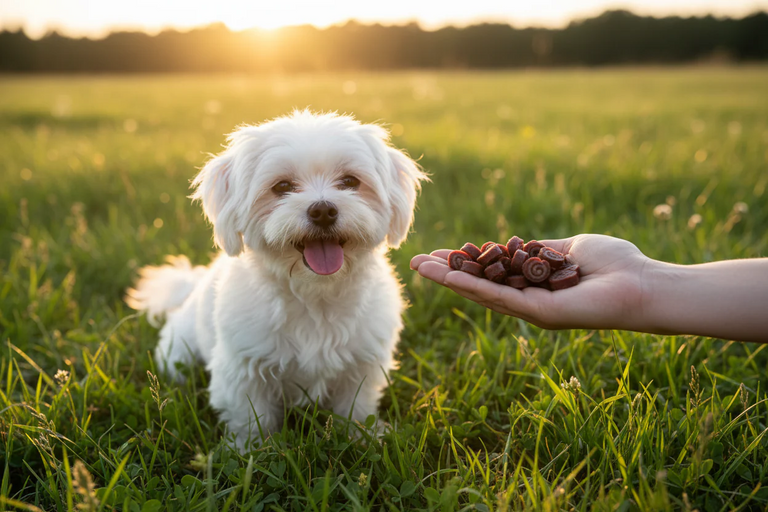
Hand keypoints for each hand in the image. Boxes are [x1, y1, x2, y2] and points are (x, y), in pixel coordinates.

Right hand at [410, 234, 651, 330]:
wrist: (643, 284)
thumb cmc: (616, 265)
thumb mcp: (571, 249)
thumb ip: (543, 250)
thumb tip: (522, 244)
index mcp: (535, 284)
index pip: (492, 273)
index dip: (465, 263)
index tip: (441, 252)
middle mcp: (529, 300)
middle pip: (479, 285)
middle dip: (446, 273)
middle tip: (415, 262)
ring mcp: (532, 309)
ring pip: (481, 293)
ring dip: (449, 280)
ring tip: (420, 266)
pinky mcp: (539, 314)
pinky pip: (500, 298)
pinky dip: (472, 287)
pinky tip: (449, 277)